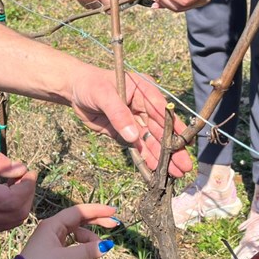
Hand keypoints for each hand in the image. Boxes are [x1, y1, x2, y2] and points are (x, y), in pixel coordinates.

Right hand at [0, 147, 35, 238]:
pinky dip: (10, 212)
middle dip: (28, 194)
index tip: (27, 171)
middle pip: (17, 214)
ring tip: (14, 184)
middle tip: (23, 176)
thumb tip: (20, 168)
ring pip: (12, 222)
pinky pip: (1, 226)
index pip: (12, 200)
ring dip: (21, 203)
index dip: (27, 186)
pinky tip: (3, 196)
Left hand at [19, 204, 119, 258]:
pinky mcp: (53, 252)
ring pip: (77, 235)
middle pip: (79, 220)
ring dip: (89, 241)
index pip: (79, 212)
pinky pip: (73, 245)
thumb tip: (106, 246)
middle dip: (97, 222)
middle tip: (115, 225)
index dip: (97, 211)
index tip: (113, 212)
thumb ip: (86, 251)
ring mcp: (53, 240)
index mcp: (53, 225)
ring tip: (97, 253)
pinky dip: (82, 249)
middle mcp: (53, 229)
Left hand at [67, 68, 194, 177]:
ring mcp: (135, 120)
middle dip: (172, 148)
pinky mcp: (125, 132)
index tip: (184, 142)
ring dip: (162, 157)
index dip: (174, 127)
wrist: (73, 90)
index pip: (162, 110)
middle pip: (161, 129)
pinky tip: (156, 171)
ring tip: (176, 173)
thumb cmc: (89, 84)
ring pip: (152, 141)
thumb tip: (134, 136)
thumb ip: (119, 114)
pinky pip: (138, 147)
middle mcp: (143, 106)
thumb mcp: (103, 95)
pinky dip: (147, 159)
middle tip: (184, 166)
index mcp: (143, 90)